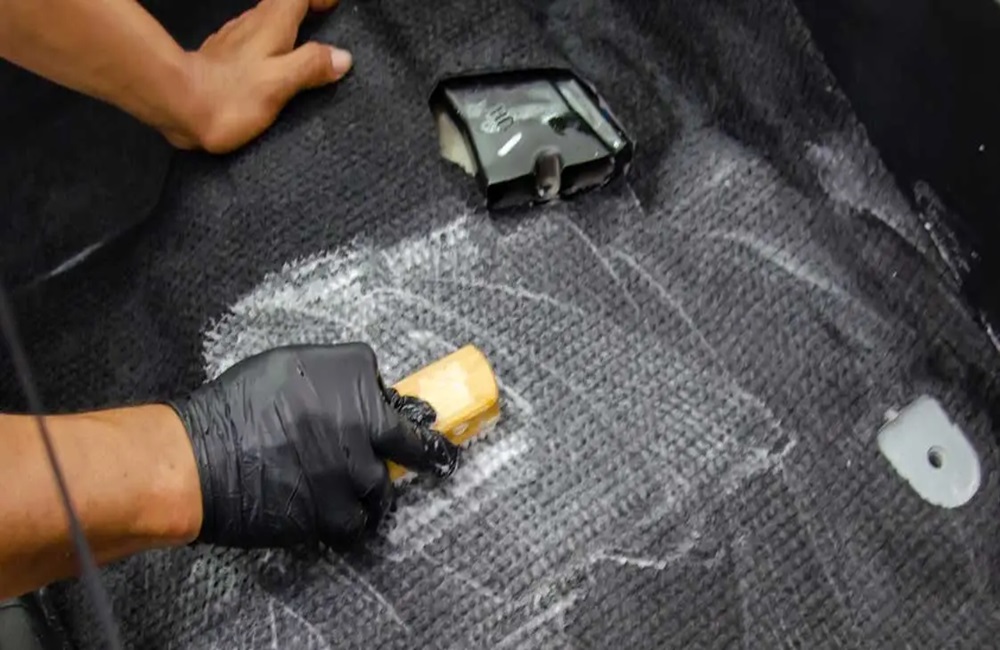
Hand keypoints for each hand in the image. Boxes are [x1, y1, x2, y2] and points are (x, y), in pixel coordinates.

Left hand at [167, 0, 352, 152]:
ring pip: (265, 20)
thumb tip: (343, 57)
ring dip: (285, 24)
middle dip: (304, 8)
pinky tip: (269, 62)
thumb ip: (311, 66)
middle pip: (282, 4)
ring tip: (302, 42)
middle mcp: (251, 24)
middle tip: (325, 21)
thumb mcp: (279, 83)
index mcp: (271, 25)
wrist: (176, 106)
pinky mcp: (219, 56)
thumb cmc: (230, 97)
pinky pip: (251, 39)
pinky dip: (267, 42)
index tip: (334, 7)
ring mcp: (232, 39)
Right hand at [168, 343, 459, 548]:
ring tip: (360, 493)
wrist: (202, 459)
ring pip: (382, 487)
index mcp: (353, 380)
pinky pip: (358, 522)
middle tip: (443, 459)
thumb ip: (330, 376)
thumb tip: (354, 388)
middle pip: (413, 443)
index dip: (391, 408)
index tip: (400, 417)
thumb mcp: (286, 365)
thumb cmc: (235, 405)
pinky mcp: (336, 514)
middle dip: (431, 453)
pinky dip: (351, 521)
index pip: (393, 393)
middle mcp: (366, 424)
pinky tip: (338, 516)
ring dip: (372, 490)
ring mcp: (355, 473)